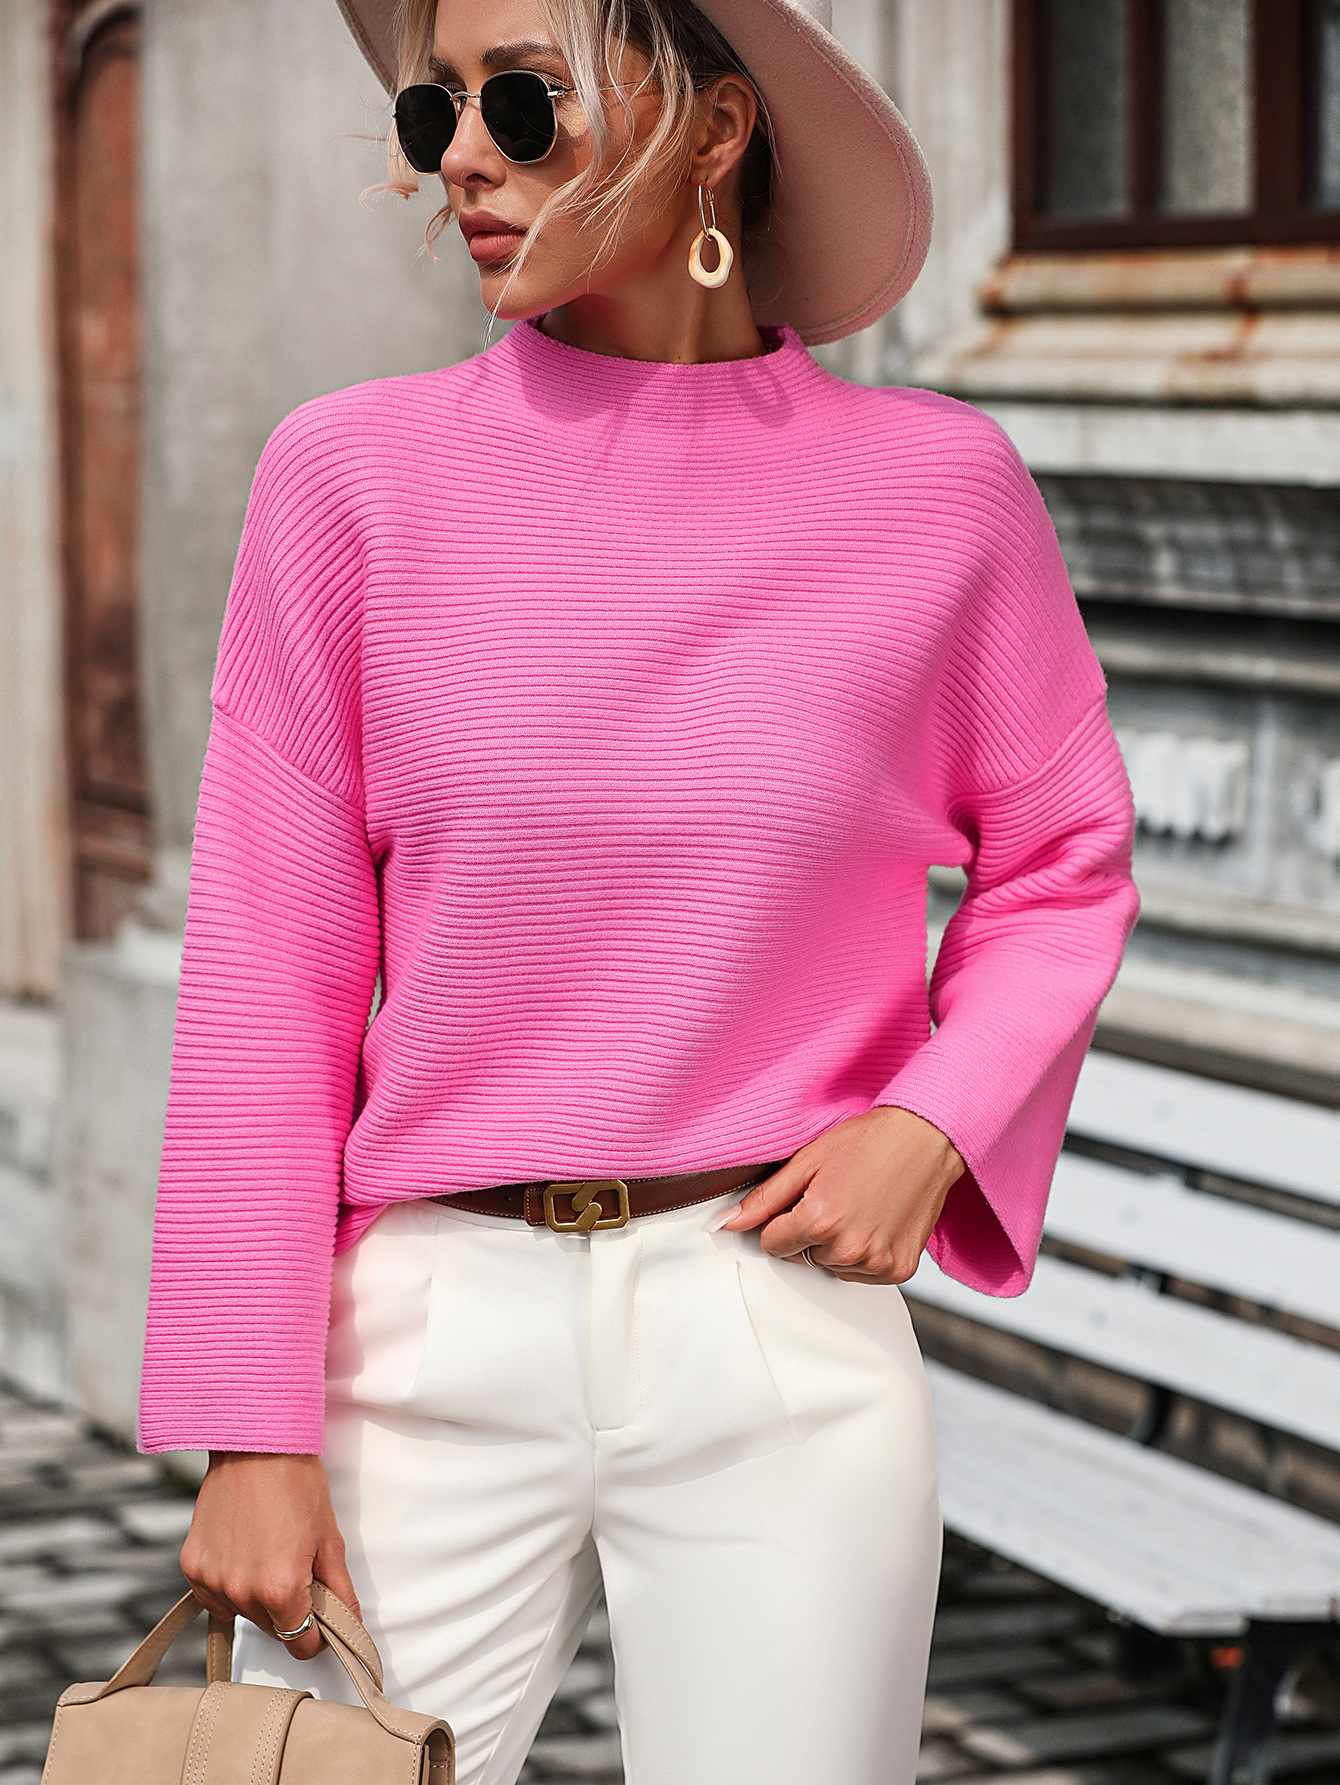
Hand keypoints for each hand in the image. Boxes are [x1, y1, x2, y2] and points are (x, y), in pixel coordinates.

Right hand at [180, 1453, 359, 1661]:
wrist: (255, 1444)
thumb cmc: (298, 1485)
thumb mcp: (330, 1539)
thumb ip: (340, 1592)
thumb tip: (353, 1628)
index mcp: (280, 1589)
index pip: (300, 1645)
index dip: (317, 1634)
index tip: (322, 1614)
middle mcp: (241, 1592)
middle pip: (271, 1629)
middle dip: (289, 1610)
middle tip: (298, 1566)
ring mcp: (212, 1581)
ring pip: (243, 1614)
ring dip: (259, 1598)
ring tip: (270, 1551)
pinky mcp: (192, 1568)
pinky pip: (216, 1597)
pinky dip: (232, 1585)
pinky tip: (245, 1551)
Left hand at [719, 1106, 964, 1282]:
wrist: (927, 1140)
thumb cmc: (867, 1142)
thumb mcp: (807, 1161)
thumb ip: (764, 1199)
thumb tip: (726, 1224)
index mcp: (818, 1222)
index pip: (771, 1244)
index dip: (780, 1220)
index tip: (800, 1200)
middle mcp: (847, 1250)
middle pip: (800, 1257)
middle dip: (807, 1232)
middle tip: (833, 1197)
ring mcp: (876, 1263)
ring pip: (830, 1267)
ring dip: (835, 1245)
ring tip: (856, 1207)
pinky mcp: (899, 1270)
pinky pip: (862, 1274)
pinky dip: (863, 1255)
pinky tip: (874, 1222)